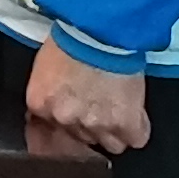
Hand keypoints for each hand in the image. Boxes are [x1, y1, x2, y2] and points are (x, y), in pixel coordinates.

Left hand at [23, 43, 149, 155]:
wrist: (100, 32)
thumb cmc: (72, 38)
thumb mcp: (46, 66)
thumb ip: (50, 92)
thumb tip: (56, 102)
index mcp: (41, 105)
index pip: (53, 129)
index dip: (70, 119)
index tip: (79, 110)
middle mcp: (65, 120)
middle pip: (82, 137)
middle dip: (91, 123)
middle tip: (100, 103)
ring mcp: (96, 125)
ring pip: (110, 145)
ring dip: (115, 130)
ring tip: (119, 109)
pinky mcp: (125, 124)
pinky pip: (136, 139)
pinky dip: (137, 129)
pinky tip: (135, 114)